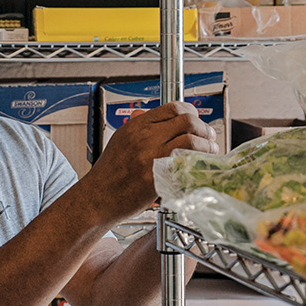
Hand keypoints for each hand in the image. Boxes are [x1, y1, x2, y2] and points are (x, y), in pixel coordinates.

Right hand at [82, 101, 218, 223]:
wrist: (96, 198)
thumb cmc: (108, 173)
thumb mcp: (121, 140)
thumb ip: (142, 129)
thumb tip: (164, 122)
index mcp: (136, 125)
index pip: (173, 108)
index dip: (191, 112)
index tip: (197, 120)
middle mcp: (145, 137)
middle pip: (187, 121)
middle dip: (204, 128)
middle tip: (209, 136)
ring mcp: (151, 156)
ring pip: (191, 140)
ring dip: (206, 146)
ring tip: (209, 151)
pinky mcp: (157, 176)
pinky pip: (186, 164)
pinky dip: (197, 163)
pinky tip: (198, 167)